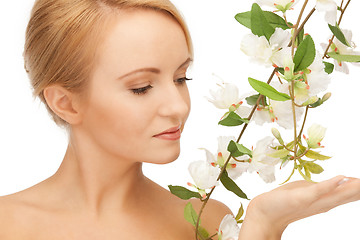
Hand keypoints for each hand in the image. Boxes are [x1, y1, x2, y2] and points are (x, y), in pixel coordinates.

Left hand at [239, 176, 359, 238]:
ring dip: (352, 188)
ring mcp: (311, 201)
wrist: (264, 212)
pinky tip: (342, 179)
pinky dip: (330, 186)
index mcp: (323, 200)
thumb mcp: (307, 191)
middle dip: (358, 190)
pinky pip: (317, 191)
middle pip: (346, 196)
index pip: (347, 194)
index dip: (358, 189)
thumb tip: (341, 181)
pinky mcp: (300, 198)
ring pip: (336, 195)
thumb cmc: (284, 202)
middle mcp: (320, 203)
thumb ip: (324, 188)